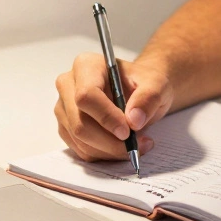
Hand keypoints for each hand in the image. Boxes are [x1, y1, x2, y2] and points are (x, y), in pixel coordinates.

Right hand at [53, 53, 173, 161]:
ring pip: (80, 139)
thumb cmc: (144, 83)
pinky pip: (81, 149)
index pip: (86, 95)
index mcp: (86, 65)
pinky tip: (121, 147)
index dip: (106, 117)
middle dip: (109, 141)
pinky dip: (104, 154)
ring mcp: (64, 108)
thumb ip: (148, 98)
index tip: (127, 132)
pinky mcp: (67, 127)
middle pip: (80, 122)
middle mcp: (68, 85)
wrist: (140, 91)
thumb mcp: (156, 84)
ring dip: (109, 150)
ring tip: (136, 145)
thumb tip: (134, 120)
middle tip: (136, 145)